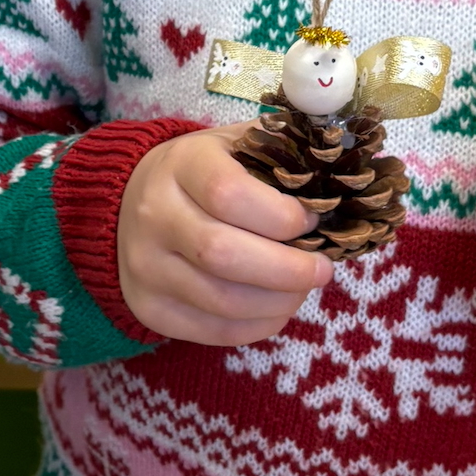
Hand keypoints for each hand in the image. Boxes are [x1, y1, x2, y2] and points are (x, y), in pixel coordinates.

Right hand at [119, 127, 323, 343]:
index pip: (228, 194)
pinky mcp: (149, 308)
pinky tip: (277, 307)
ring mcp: (145, 266)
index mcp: (180, 165)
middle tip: (322, 269)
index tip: (313, 219)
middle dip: (288, 269)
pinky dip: (258, 325)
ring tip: (302, 288)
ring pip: (222, 300)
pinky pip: (214, 330)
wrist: (132, 205)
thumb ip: (284, 150)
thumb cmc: (203, 174)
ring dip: (278, 301)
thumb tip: (343, 168)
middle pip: (223, 253)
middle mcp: (154, 215)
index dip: (281, 215)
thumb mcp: (236, 145)